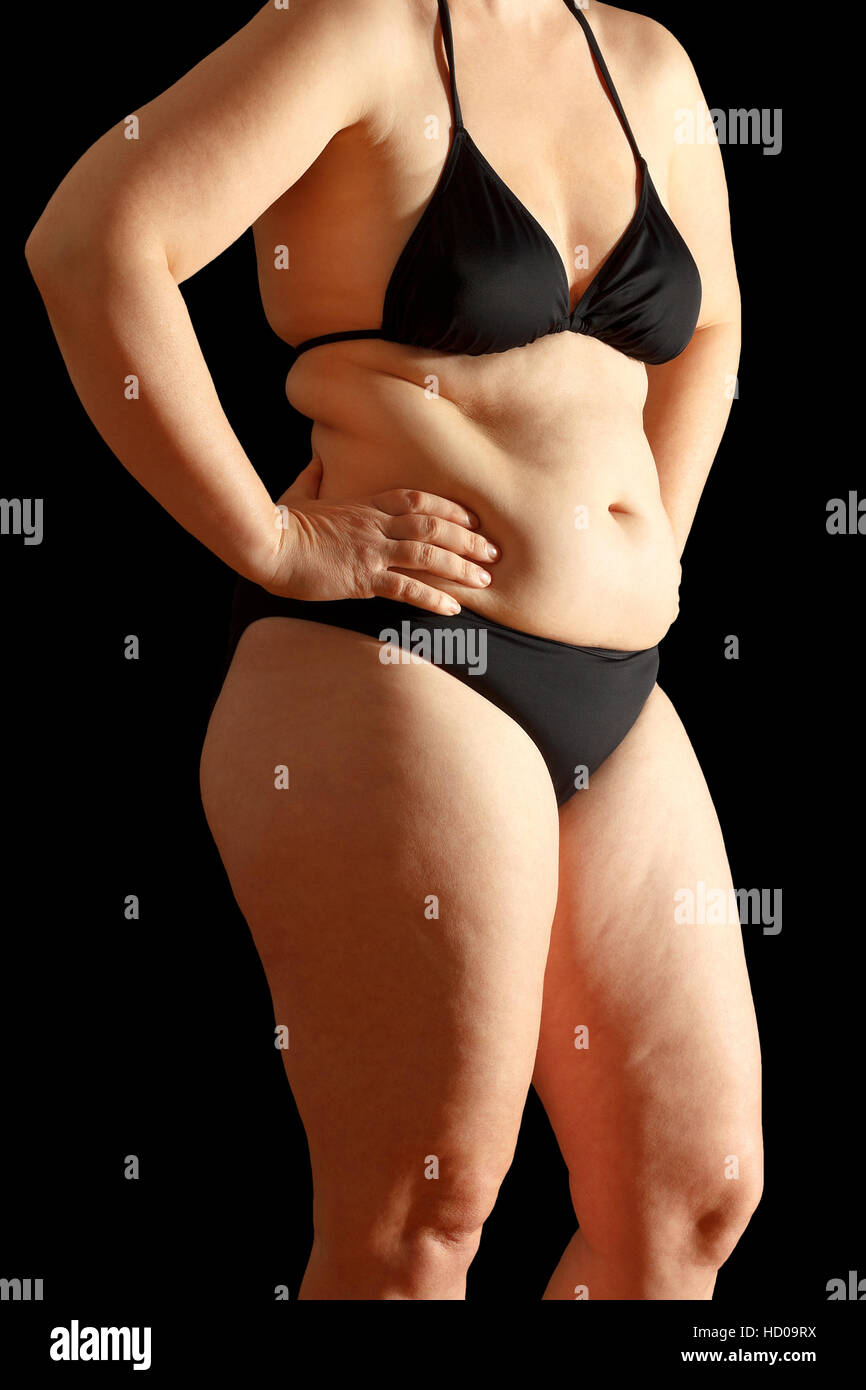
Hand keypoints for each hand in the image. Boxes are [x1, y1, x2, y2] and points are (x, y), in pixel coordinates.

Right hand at [260, 456, 499, 614]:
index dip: (451, 508)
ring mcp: (371, 550)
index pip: (419, 500)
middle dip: (469, 539)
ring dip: (460, 567)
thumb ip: (315, 478)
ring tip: (484, 580)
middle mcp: (376, 524)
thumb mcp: (300, 493)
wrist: (267, 545)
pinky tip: (453, 608)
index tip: (473, 519)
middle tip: (493, 552)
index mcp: (366, 504)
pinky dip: (433, 598)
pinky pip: (406, 587)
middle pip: (434, 525)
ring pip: (428, 554)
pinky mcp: (363, 577)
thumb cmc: (281, 522)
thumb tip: (317, 463)